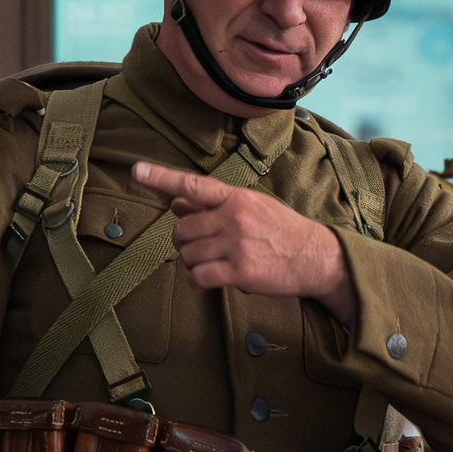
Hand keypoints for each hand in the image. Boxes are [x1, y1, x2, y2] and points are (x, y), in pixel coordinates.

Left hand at [133, 160, 357, 325]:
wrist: (316, 257)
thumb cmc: (283, 231)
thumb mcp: (252, 207)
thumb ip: (214, 205)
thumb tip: (177, 202)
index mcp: (236, 198)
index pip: (192, 185)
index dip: (161, 178)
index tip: (136, 170)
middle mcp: (234, 217)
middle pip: (182, 229)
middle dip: (185, 241)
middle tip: (201, 247)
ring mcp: (236, 244)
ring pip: (187, 254)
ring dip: (193, 263)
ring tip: (212, 263)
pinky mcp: (240, 270)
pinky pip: (199, 276)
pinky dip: (198, 281)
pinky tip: (209, 279)